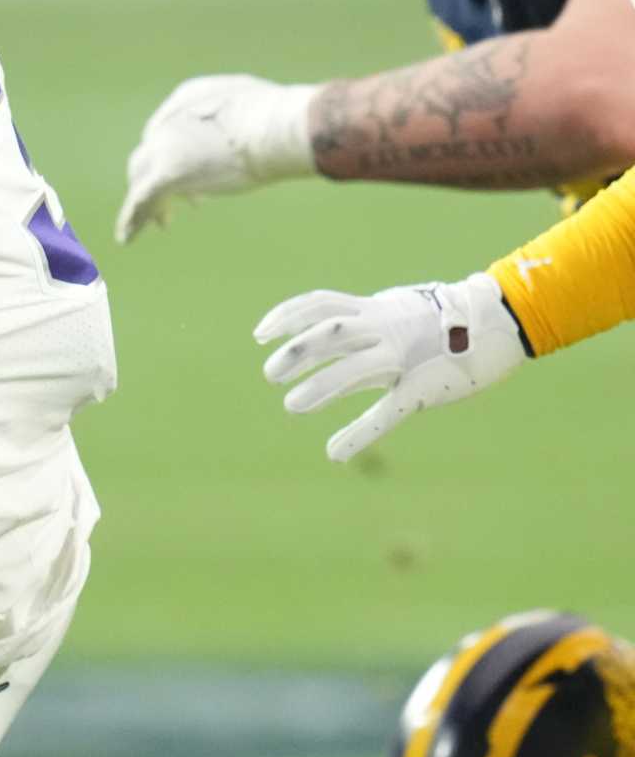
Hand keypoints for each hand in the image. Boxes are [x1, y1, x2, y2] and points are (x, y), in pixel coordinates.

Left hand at [116, 75, 318, 243]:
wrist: (277, 128)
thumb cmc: (282, 118)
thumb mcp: (257, 109)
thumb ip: (243, 121)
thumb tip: (258, 135)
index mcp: (187, 99)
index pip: (168, 130)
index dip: (177, 154)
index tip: (195, 176)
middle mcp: (168, 122)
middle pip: (150, 154)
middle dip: (159, 176)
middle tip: (178, 201)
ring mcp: (164, 149)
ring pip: (141, 179)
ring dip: (146, 202)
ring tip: (161, 223)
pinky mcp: (166, 175)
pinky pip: (140, 201)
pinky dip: (132, 218)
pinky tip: (128, 237)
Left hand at [254, 272, 527, 461]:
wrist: (497, 321)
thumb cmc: (441, 320)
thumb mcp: (395, 310)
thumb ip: (362, 322)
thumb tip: (325, 329)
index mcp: (374, 310)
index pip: (319, 304)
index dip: (286, 316)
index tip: (260, 334)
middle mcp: (384, 328)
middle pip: (329, 333)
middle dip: (296, 352)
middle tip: (269, 374)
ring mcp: (403, 356)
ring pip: (352, 370)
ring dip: (318, 387)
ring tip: (290, 404)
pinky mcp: (423, 386)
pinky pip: (387, 411)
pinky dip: (358, 433)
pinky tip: (334, 451)